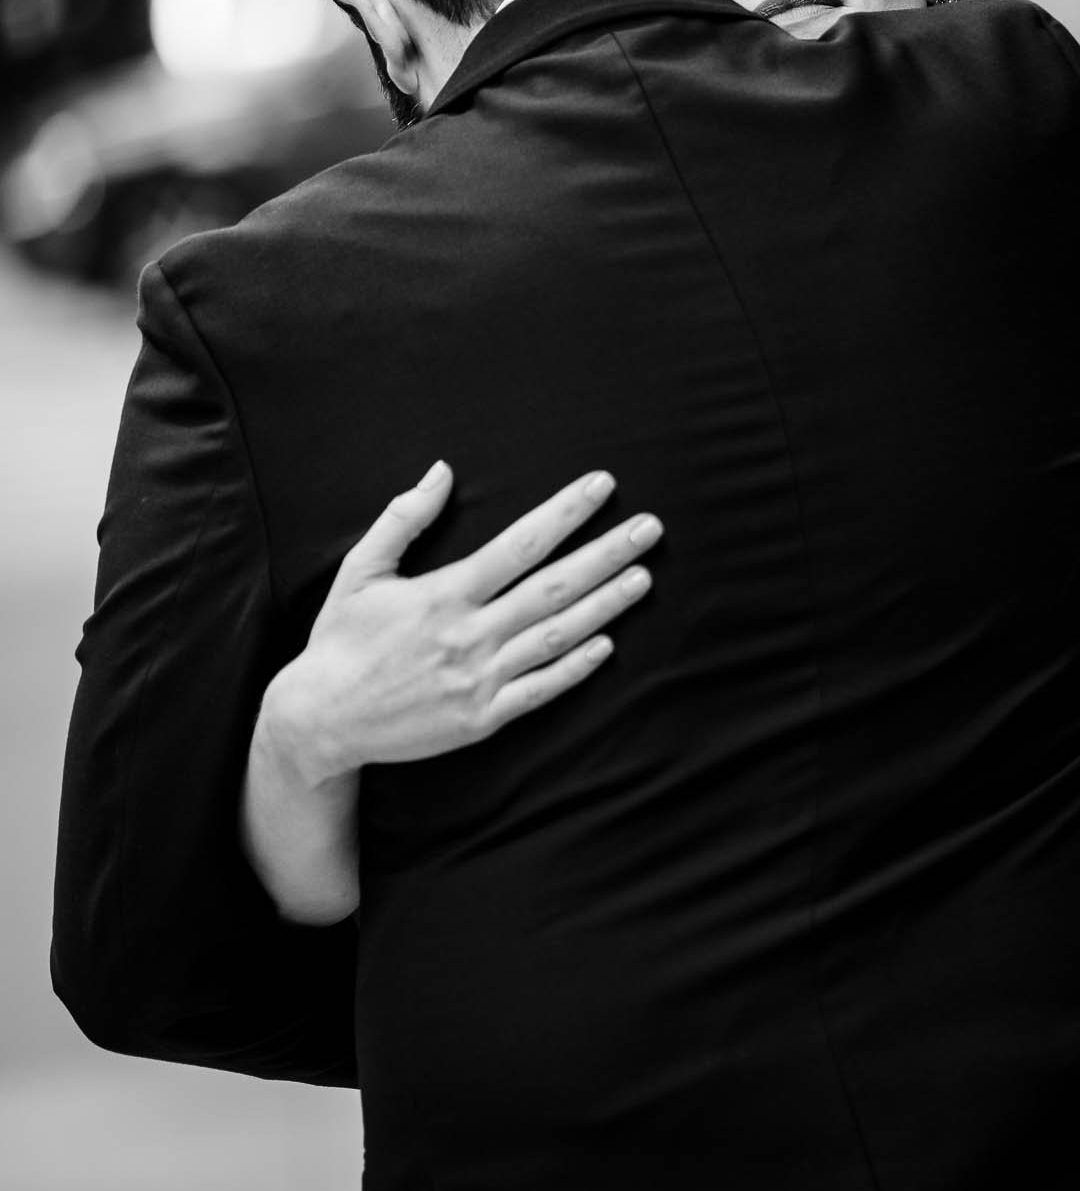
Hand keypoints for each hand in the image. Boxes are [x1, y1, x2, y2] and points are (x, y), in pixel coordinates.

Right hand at [258, 462, 660, 781]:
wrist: (318, 720)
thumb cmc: (341, 640)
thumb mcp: (360, 571)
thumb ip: (403, 519)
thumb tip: (442, 470)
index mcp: (444, 593)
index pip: (520, 544)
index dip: (566, 513)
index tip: (604, 486)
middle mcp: (468, 634)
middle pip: (554, 587)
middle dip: (607, 554)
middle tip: (651, 529)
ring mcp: (479, 678)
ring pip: (558, 636)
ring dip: (606, 605)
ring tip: (644, 576)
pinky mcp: (482, 717)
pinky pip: (541, 689)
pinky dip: (577, 667)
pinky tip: (609, 644)